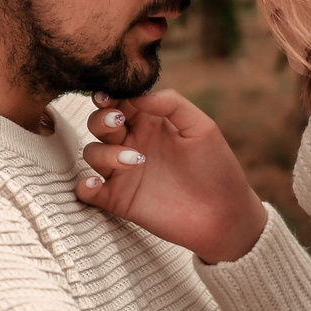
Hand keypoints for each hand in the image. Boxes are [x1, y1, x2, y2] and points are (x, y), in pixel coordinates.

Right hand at [74, 90, 268, 263]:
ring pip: (93, 154)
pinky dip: (85, 186)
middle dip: (102, 119)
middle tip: (119, 123)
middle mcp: (133, 144)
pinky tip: (96, 184)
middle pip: (99, 124)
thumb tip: (137, 94)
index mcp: (150, 124)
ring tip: (135, 160)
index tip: (108, 96)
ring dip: (104, 153)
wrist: (225, 216)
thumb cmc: (218, 169)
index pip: (120, 103)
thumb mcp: (201, 128)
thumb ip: (171, 104)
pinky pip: (88, 192)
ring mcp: (124, 173)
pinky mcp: (119, 200)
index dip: (111, 96)